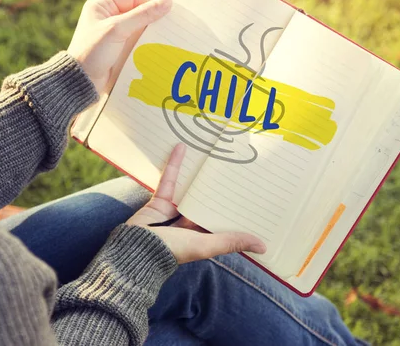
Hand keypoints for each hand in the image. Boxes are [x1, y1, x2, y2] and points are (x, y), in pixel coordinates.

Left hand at [67, 0, 172, 92]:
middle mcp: (107, 17)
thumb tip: (168, 1)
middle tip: (172, 25)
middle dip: (153, 20)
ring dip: (151, 33)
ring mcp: (113, 34)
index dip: (152, 3)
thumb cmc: (93, 51)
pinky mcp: (118, 49)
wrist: (81, 82)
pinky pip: (137, 42)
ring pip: (139, 28)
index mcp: (102, 5)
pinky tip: (157, 48)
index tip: (169, 12)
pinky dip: (146, 44)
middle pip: (138, 12)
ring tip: (168, 37)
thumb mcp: (118, 29)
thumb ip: (143, 15)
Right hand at [126, 143, 266, 263]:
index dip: (236, 209)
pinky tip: (182, 148)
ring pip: (190, 189)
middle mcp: (190, 224)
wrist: (136, 249)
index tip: (253, 194)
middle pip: (208, 202)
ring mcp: (174, 211)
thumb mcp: (206, 245)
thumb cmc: (173, 250)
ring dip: (199, 174)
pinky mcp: (159, 200)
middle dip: (220, 187)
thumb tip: (264, 247)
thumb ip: (232, 242)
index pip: (223, 220)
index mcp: (203, 236)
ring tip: (213, 155)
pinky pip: (170, 180)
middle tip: (237, 167)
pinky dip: (174, 164)